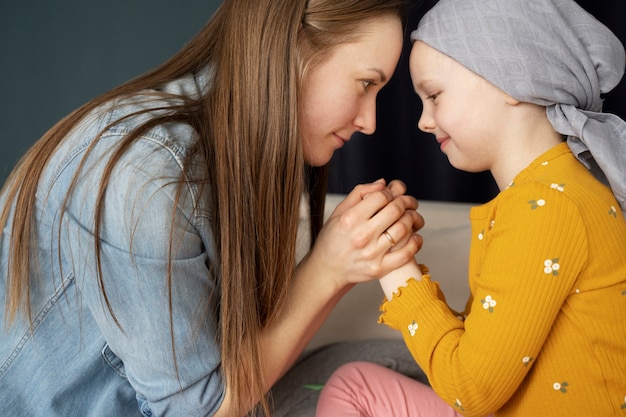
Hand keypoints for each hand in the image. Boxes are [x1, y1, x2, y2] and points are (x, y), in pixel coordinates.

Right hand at [303, 179, 421, 289]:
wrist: (327, 269)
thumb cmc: (332, 239)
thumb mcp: (338, 212)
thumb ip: (359, 194)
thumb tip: (382, 183)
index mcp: (350, 219)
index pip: (381, 196)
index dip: (389, 192)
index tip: (390, 196)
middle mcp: (361, 235)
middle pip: (395, 210)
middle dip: (405, 202)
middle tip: (406, 203)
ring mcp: (371, 253)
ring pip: (403, 229)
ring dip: (412, 219)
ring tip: (409, 217)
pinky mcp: (379, 268)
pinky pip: (406, 254)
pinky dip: (416, 242)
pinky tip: (414, 236)